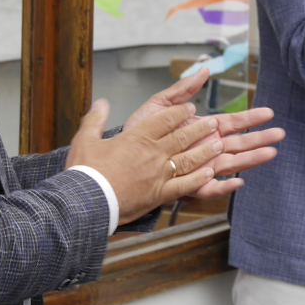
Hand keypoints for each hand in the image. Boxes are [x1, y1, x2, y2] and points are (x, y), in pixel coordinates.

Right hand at [64, 95, 227, 224]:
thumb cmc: (86, 172)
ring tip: (219, 144)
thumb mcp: (85, 139)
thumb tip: (101, 102)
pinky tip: (210, 174)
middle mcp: (153, 154)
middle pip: (182, 137)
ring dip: (206, 151)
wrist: (88, 201)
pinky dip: (199, 179)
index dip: (179, 112)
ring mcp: (160, 174)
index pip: (164, 120)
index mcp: (137, 137)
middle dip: (200, 128)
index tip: (189, 108)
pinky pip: (185, 185)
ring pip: (189, 159)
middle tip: (213, 123)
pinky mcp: (160, 194)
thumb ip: (95, 119)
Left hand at [129, 65, 282, 200]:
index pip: (233, 123)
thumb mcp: (160, 104)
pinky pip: (210, 188)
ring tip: (271, 154)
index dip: (251, 117)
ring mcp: (201, 167)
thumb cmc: (140, 132)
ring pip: (232, 164)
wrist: (121, 156)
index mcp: (203, 130)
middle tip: (280, 134)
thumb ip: (183, 89)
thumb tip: (204, 70)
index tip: (268, 113)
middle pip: (239, 144)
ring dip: (251, 159)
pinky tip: (238, 182)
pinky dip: (225, 187)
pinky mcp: (190, 185)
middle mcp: (207, 149)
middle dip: (260, 138)